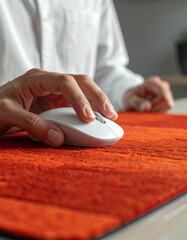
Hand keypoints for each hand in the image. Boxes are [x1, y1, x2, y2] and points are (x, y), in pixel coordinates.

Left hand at [0, 68, 117, 146]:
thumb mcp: (7, 114)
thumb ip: (32, 125)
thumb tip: (58, 138)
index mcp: (36, 78)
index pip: (64, 82)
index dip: (79, 99)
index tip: (88, 118)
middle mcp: (49, 82)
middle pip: (80, 81)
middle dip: (97, 96)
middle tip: (110, 114)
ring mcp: (54, 91)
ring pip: (83, 90)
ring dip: (97, 102)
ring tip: (110, 116)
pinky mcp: (58, 102)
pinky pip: (78, 103)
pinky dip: (90, 110)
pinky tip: (98, 118)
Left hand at [123, 76, 173, 111]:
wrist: (132, 101)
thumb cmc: (131, 99)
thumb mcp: (129, 100)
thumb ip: (137, 102)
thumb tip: (147, 107)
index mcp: (153, 82)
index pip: (163, 97)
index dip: (155, 107)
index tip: (145, 110)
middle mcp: (163, 86)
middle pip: (168, 103)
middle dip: (156, 110)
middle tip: (145, 112)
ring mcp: (167, 94)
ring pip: (168, 108)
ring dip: (157, 112)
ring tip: (147, 111)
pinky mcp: (167, 102)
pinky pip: (167, 111)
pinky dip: (158, 114)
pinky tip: (150, 111)